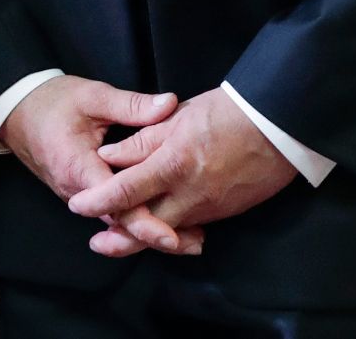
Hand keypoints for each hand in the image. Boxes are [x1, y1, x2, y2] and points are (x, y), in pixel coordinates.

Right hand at [0, 76, 201, 258]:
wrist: (16, 109)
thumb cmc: (52, 101)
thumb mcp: (92, 96)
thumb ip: (132, 105)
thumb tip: (170, 104)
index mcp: (79, 168)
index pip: (117, 204)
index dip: (146, 224)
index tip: (174, 237)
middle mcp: (78, 192)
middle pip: (121, 222)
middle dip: (158, 235)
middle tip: (197, 244)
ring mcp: (78, 196)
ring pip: (117, 221)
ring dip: (149, 229)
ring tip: (189, 237)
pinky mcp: (82, 193)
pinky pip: (110, 213)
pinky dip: (135, 219)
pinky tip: (161, 218)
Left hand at [68, 87, 295, 246]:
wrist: (278, 127)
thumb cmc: (226, 112)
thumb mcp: (177, 117)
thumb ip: (142, 140)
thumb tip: (110, 156)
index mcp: (174, 163)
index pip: (127, 189)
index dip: (99, 201)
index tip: (77, 205)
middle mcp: (191, 193)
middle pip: (148, 224)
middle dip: (121, 239)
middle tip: (98, 244)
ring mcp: (210, 207)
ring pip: (171, 229)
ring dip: (146, 237)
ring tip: (121, 239)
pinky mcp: (225, 212)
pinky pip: (192, 224)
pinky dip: (173, 228)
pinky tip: (163, 226)